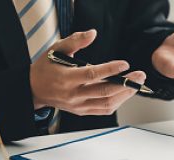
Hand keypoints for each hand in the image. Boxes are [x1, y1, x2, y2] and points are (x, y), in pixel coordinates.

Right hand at [30, 30, 145, 114]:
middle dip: (125, 84)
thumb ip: (75, 40)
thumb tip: (92, 33)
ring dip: (125, 95)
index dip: (110, 69)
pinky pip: (103, 110)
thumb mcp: (56, 49)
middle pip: (104, 91)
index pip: (92, 74)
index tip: (125, 64)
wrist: (34, 89)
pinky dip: (117, 102)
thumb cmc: (46, 68)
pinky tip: (125, 93)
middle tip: (139, 75)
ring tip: (136, 84)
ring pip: (106, 103)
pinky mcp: (82, 111)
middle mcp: (73, 95)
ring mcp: (78, 105)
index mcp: (67, 79)